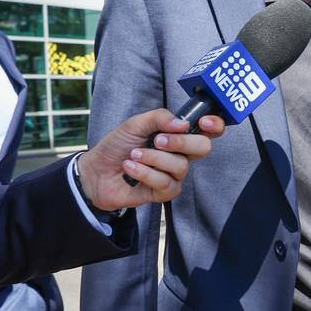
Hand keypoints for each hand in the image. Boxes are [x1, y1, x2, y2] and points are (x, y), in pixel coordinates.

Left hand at [77, 109, 225, 209]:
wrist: (96, 171)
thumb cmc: (117, 146)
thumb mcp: (135, 124)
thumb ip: (159, 118)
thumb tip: (183, 124)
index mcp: (178, 135)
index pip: (208, 130)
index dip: (214, 125)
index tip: (204, 122)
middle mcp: (181, 154)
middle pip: (203, 148)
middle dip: (181, 142)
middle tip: (158, 140)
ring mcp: (173, 174)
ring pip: (181, 166)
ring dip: (154, 158)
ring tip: (133, 155)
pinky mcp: (164, 192)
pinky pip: (166, 183)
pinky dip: (146, 173)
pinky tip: (131, 168)